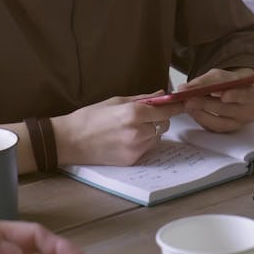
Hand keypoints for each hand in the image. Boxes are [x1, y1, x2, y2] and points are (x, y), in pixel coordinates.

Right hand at [53, 93, 183, 165]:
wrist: (70, 141)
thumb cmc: (89, 117)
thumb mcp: (115, 101)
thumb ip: (141, 98)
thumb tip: (160, 93)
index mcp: (133, 114)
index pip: (165, 110)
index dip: (176, 106)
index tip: (182, 102)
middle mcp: (138, 132)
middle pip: (164, 124)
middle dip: (160, 117)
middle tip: (147, 113)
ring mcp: (135, 148)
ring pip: (156, 137)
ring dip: (151, 130)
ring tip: (132, 126)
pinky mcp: (131, 160)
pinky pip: (146, 148)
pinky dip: (143, 141)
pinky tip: (126, 137)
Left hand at [180, 68, 253, 132]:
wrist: (231, 91)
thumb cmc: (227, 82)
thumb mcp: (217, 76)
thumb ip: (202, 82)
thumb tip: (184, 89)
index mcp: (252, 93)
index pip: (246, 95)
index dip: (235, 95)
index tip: (223, 95)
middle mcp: (249, 111)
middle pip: (229, 110)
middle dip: (206, 104)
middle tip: (189, 99)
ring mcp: (239, 124)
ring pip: (219, 122)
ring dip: (200, 113)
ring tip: (187, 104)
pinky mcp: (228, 131)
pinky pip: (213, 128)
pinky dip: (201, 119)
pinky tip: (192, 111)